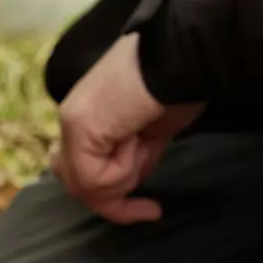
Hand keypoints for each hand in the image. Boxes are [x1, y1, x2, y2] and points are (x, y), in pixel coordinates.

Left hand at [51, 32, 205, 224]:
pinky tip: (139, 137)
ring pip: (86, 186)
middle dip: (115, 201)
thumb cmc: (182, 84)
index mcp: (89, 116)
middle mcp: (73, 116)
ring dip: (125, 179)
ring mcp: (72, 120)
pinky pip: (95, 178)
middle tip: (147, 206)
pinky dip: (125, 170)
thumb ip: (133, 159)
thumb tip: (123, 188)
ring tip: (145, 143)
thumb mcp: (153, 133)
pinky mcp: (79, 126)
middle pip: (77, 184)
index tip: (151, 210)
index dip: (111, 197)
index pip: (80, 171)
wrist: (189, 52)